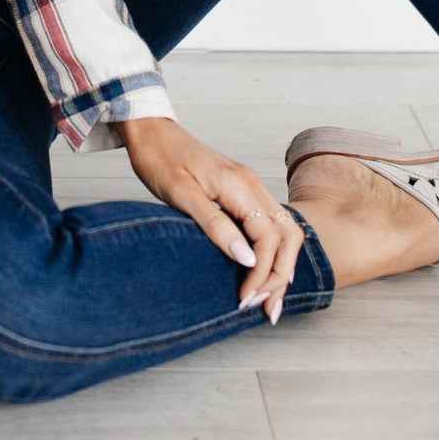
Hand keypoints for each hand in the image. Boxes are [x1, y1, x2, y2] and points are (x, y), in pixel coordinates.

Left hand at [115, 118, 305, 321]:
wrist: (151, 131)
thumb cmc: (160, 158)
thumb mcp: (181, 194)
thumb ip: (215, 224)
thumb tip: (247, 258)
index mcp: (240, 186)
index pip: (269, 238)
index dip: (263, 273)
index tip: (244, 299)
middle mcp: (252, 186)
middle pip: (287, 237)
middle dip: (280, 276)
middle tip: (264, 309)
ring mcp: (250, 188)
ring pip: (285, 231)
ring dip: (281, 267)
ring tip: (269, 300)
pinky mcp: (242, 192)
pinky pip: (271, 225)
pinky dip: (274, 253)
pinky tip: (266, 272)